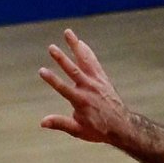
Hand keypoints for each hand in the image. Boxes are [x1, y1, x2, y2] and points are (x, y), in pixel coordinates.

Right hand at [38, 30, 138, 149]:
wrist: (121, 125)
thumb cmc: (98, 129)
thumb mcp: (78, 130)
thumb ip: (60, 123)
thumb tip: (42, 122)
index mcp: (81, 101)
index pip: (63, 88)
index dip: (52, 79)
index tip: (41, 70)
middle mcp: (88, 88)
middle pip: (72, 70)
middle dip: (61, 58)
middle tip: (51, 47)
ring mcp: (96, 81)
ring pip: (84, 59)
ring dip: (75, 45)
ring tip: (67, 32)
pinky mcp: (102, 78)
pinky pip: (93, 61)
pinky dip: (87, 51)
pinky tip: (80, 43)